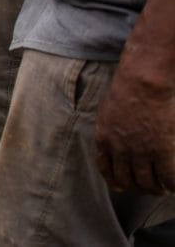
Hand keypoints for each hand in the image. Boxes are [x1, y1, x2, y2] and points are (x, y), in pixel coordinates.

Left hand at [96, 40, 174, 194]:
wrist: (142, 82)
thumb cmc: (127, 89)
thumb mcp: (107, 111)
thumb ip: (109, 129)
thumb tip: (113, 139)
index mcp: (103, 139)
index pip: (105, 169)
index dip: (115, 181)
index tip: (122, 186)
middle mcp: (119, 149)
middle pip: (126, 180)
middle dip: (137, 188)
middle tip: (148, 188)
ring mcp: (140, 151)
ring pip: (147, 183)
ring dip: (155, 189)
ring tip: (162, 189)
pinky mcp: (161, 150)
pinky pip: (168, 177)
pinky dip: (172, 185)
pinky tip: (174, 186)